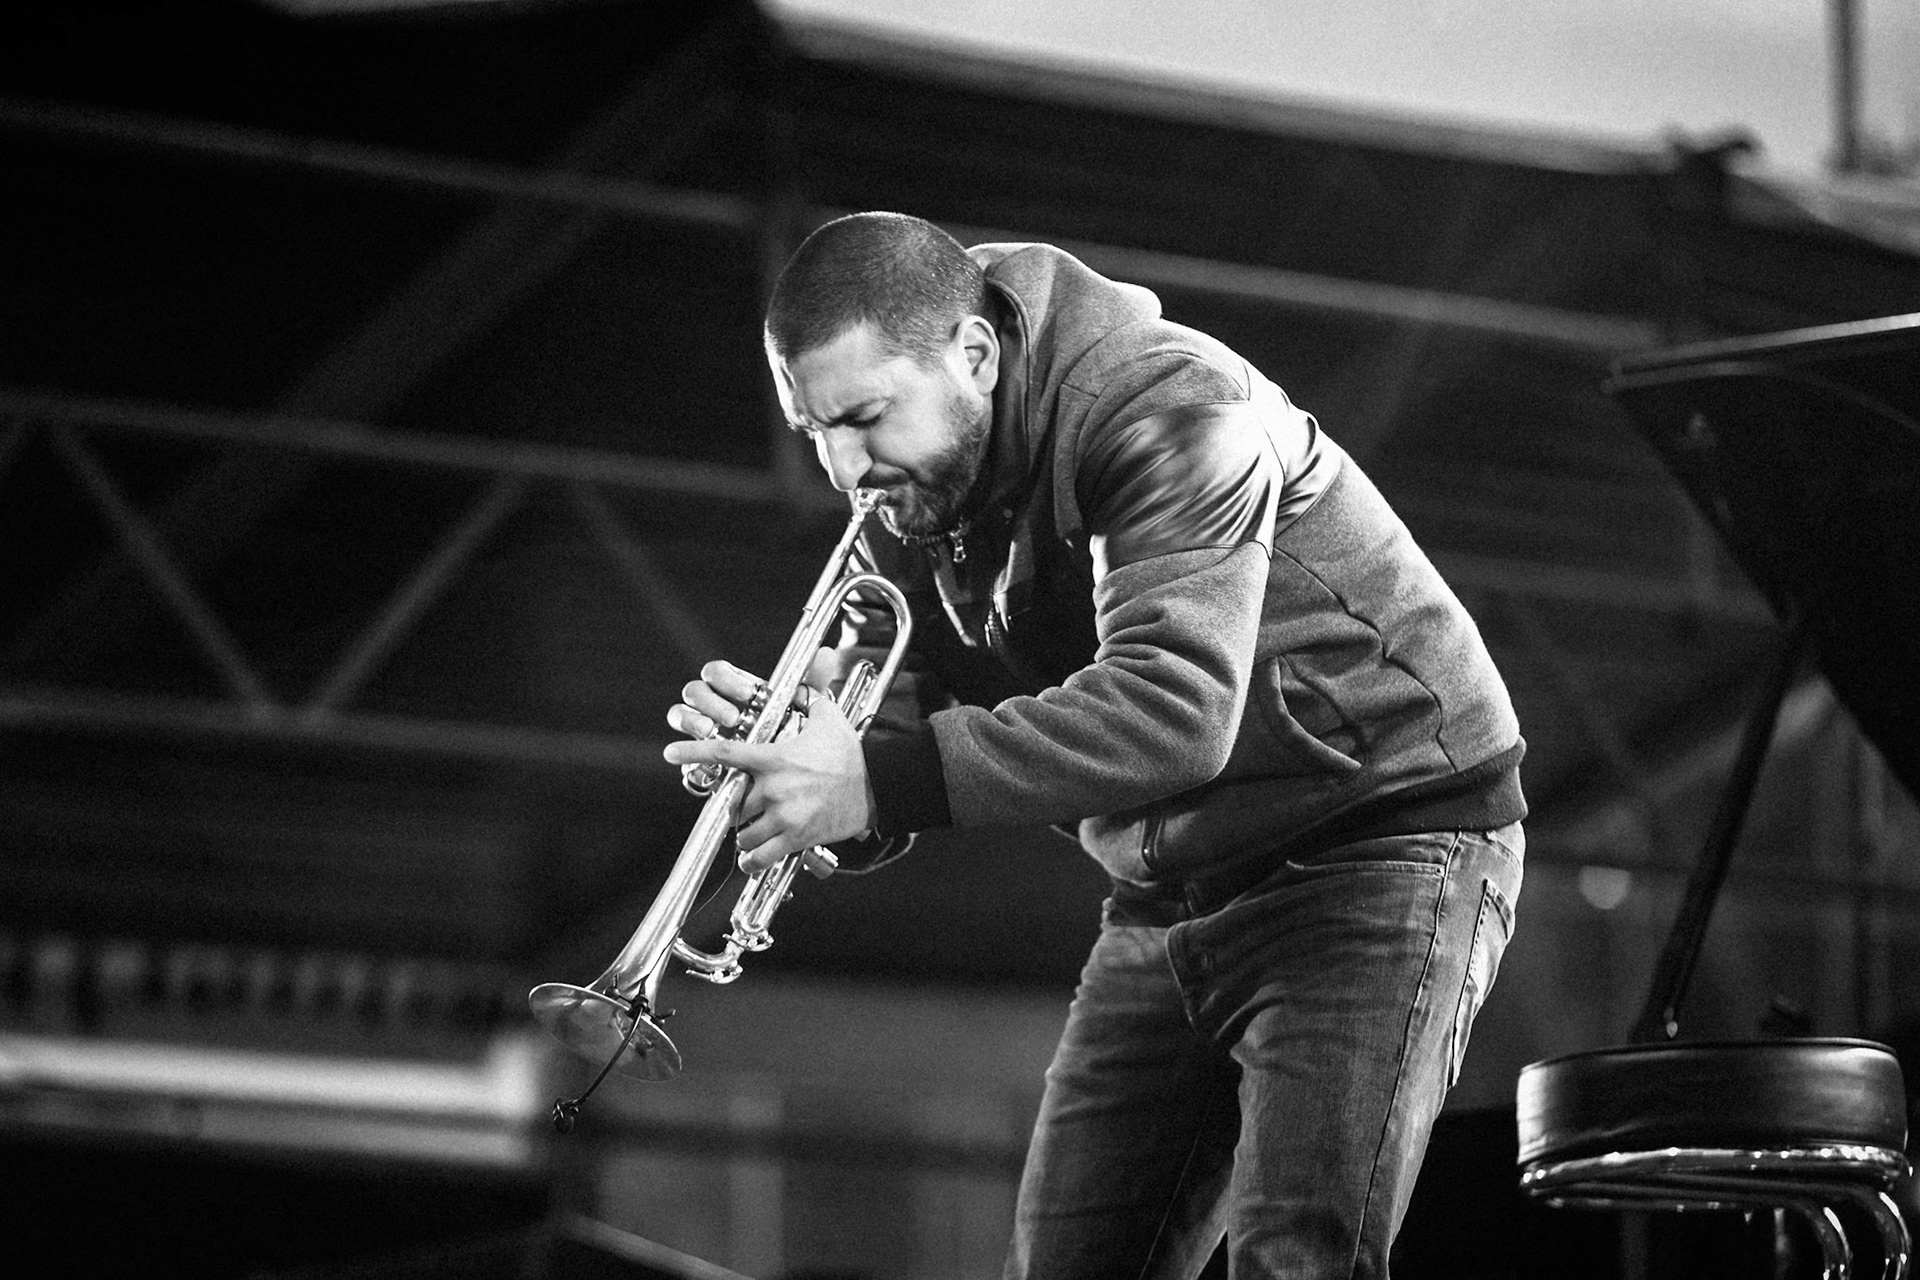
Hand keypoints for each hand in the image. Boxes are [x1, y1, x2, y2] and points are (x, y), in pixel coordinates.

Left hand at [664, 679, 876, 873]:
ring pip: (744, 833)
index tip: (669, 753)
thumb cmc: (849, 754)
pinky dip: (752, 860)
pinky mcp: (796, 838)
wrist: (876, 788)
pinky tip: (753, 858)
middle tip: (756, 806)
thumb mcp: (829, 717)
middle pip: (734, 804)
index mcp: (774, 758)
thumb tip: (816, 662)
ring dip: (747, 834)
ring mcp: (784, 815)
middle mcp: (774, 787)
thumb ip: (812, 694)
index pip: (725, 752)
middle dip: (741, 807)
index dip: (694, 751)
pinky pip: (759, 856)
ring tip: (759, 830)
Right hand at [666, 654, 840, 743]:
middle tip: (735, 717)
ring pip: (680, 713)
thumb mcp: (806, 713)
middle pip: (695, 691)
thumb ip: (813, 684)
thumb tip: (826, 655)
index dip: (727, 678)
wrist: (789, 784)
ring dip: (693, 720)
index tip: (748, 694)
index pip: (717, 673)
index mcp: (735, 691)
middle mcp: (714, 708)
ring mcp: (703, 731)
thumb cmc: (792, 742)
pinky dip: (688, 750)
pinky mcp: (697, 758)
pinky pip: (681, 749)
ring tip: (713, 731)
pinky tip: (705, 757)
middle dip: (711, 701)